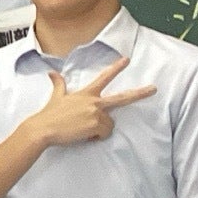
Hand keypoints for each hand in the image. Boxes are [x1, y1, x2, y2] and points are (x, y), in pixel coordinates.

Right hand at [28, 57, 155, 147]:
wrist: (44, 128)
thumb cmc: (49, 115)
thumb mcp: (56, 97)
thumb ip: (58, 85)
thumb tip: (52, 73)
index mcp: (86, 93)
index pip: (104, 77)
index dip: (116, 68)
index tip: (127, 60)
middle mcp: (94, 101)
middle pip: (122, 97)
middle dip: (140, 93)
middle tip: (154, 89)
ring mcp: (96, 112)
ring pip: (109, 124)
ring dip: (99, 130)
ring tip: (82, 130)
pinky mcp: (96, 125)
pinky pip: (104, 134)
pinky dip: (95, 137)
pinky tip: (83, 135)